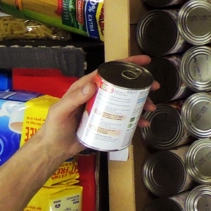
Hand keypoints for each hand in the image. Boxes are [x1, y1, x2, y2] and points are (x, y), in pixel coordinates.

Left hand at [35, 55, 155, 160]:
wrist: (55, 149)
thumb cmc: (55, 128)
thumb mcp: (61, 112)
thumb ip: (74, 99)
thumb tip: (93, 85)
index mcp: (86, 87)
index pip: (108, 71)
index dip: (126, 64)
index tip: (144, 61)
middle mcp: (97, 95)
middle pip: (122, 85)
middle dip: (140, 84)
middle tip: (155, 87)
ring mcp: (103, 108)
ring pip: (126, 101)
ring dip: (141, 102)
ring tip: (151, 107)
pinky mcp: (107, 121)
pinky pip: (124, 118)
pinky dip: (135, 119)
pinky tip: (143, 123)